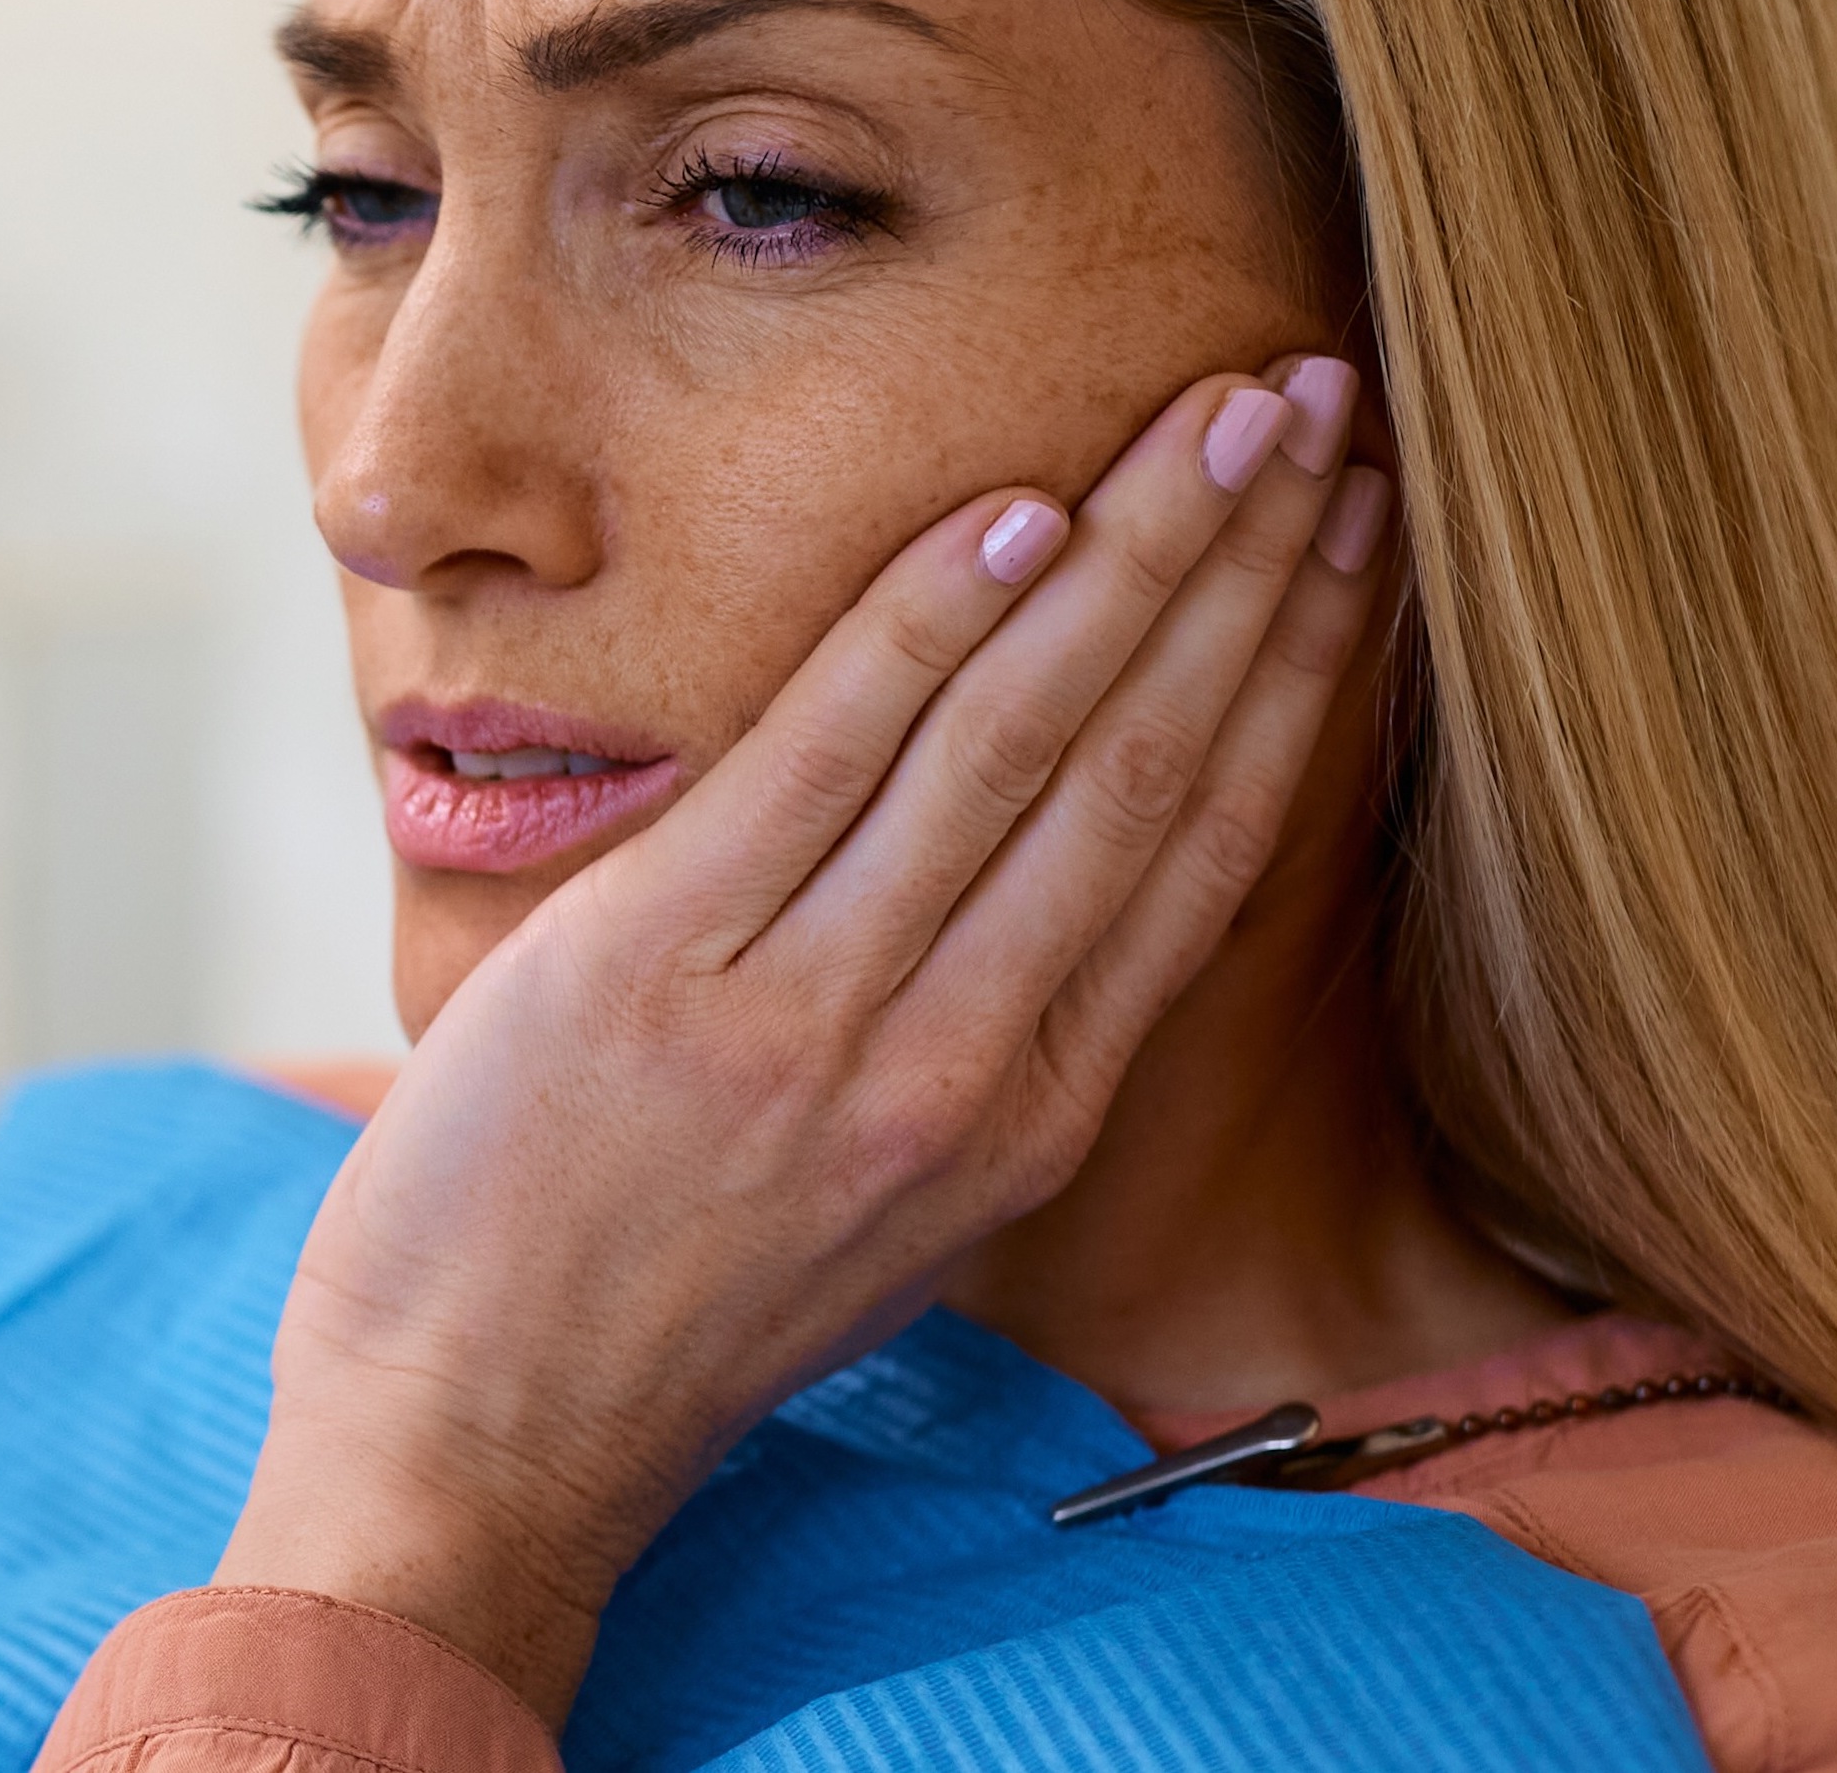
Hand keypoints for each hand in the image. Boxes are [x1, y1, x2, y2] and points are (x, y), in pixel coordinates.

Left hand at [218, 357, 1397, 1716]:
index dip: (1298, 672)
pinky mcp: (664, 964)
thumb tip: (1050, 867)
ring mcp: (816, 1012)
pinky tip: (1014, 510)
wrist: (477, 1436)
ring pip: (1018, 734)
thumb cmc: (665, 1306)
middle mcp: (959, 1060)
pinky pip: (825, 753)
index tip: (1360, 535)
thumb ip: (977, 1040)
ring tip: (1221, 410)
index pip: (1204, 845)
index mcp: (1029, 1114)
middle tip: (1321, 399)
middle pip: (1147, 758)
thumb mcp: (889, 1203)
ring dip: (1133, 549)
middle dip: (1248, 563)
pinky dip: (924, 624)